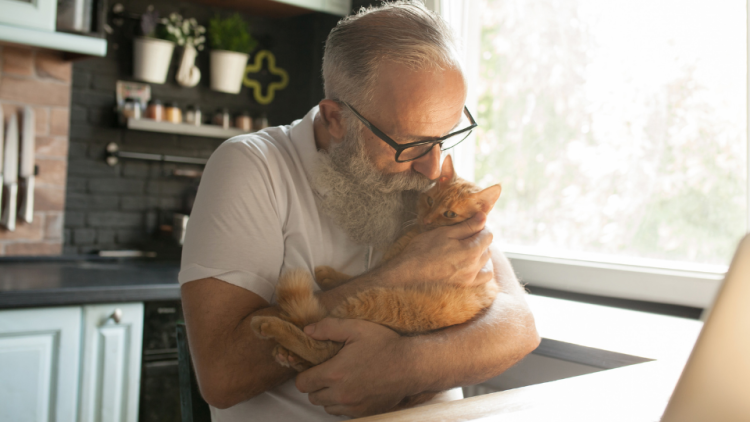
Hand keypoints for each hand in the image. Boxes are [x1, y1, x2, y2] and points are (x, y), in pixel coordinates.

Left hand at [295, 318, 413, 416]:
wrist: (411, 366)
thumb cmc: (385, 345)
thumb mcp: (356, 328)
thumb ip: (328, 328)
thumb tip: (307, 331)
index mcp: (334, 373)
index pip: (302, 383)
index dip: (305, 373)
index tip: (314, 366)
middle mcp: (341, 394)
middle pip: (312, 397)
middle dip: (316, 384)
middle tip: (328, 371)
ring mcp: (353, 406)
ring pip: (326, 406)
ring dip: (329, 396)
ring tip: (341, 380)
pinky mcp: (364, 412)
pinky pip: (343, 412)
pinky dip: (343, 403)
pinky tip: (353, 388)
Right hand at [391, 212, 493, 287]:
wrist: (410, 271)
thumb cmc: (424, 248)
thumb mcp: (445, 232)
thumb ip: (467, 226)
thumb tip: (484, 216)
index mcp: (472, 250)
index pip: (488, 234)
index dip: (480, 226)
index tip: (469, 224)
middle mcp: (475, 266)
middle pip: (487, 247)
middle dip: (480, 238)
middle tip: (464, 234)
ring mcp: (470, 277)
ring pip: (486, 261)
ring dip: (481, 252)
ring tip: (467, 247)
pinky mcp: (465, 284)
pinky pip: (484, 276)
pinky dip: (483, 268)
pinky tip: (473, 263)